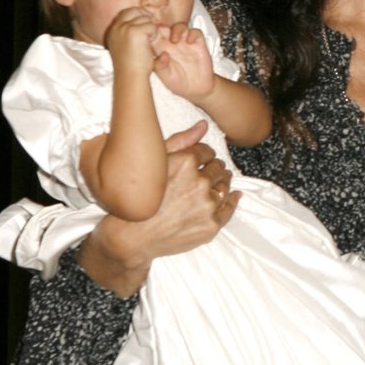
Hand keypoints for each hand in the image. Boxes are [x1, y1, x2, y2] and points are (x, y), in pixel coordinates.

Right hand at [81, 122, 238, 296]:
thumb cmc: (137, 199)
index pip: (207, 151)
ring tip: (218, 182)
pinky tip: (234, 195)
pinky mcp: (211, 225)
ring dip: (222, 183)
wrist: (129, 238)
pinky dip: (233, 200)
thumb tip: (204, 126)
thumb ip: (180, 142)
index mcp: (185, 163)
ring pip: (225, 186)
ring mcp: (207, 205)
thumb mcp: (153, 163)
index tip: (201, 159)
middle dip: (213, 168)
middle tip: (209, 172)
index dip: (204, 154)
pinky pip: (230, 208)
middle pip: (218, 168)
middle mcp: (200, 183)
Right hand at [104, 7, 158, 74]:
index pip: (126, 13)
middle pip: (135, 10)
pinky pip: (151, 26)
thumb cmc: (131, 67)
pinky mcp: (134, 31)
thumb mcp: (125, 47)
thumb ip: (128, 33)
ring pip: (145, 18)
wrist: (131, 76)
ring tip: (149, 43)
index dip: (138, 15)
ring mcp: (124, 28)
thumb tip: (142, 20)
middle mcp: (116, 27)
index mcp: (113, 30)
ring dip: (151, 29)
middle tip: (151, 32)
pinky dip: (154, 35)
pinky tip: (150, 46)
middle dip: (146, 18)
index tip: (146, 24)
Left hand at [152, 21, 215, 101]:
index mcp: (161, 49)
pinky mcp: (198, 45)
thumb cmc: (178, 83)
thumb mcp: (166, 77)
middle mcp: (173, 44)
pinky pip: (196, 32)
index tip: (149, 35)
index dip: (151, 32)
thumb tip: (162, 55)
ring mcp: (186, 43)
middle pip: (166, 27)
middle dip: (163, 27)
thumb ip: (160, 67)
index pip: (154, 35)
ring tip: (174, 40)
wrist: (196, 90)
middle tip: (161, 34)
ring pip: (180, 26)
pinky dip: (192, 34)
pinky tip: (189, 42)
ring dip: (177, 29)